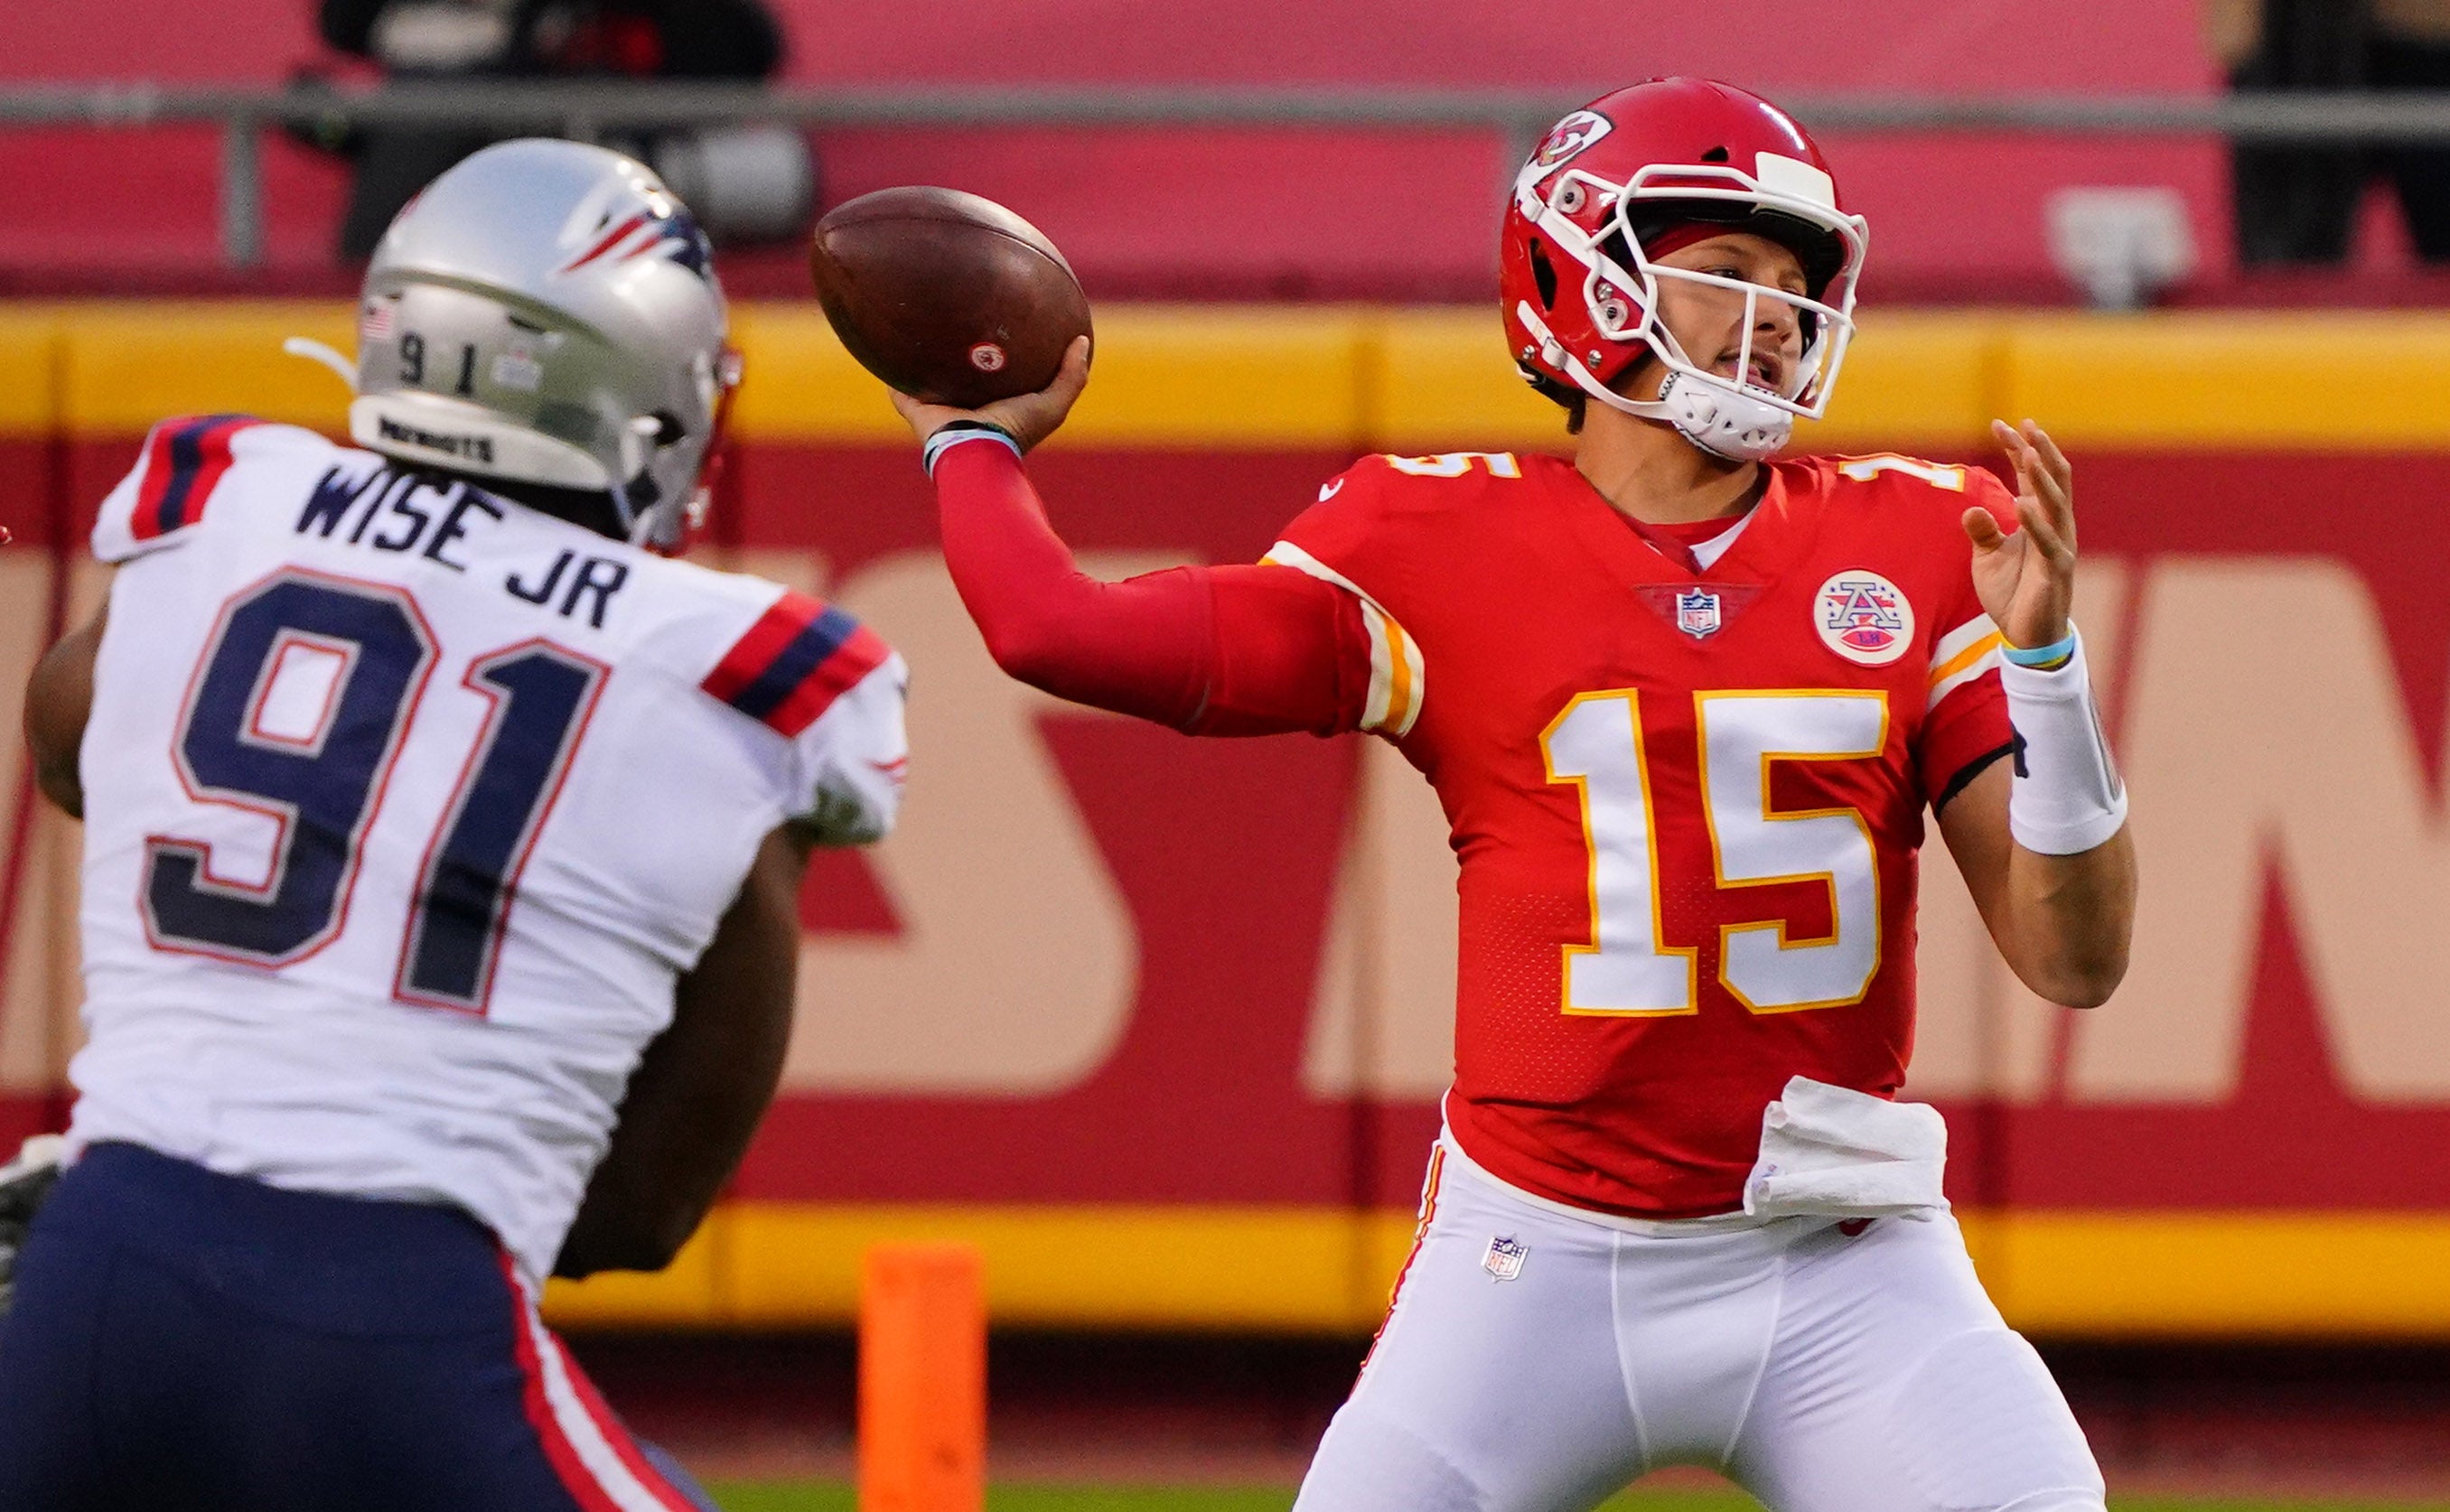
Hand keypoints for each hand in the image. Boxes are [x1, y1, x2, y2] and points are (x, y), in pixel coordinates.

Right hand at [891, 335, 1091, 454]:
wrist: (977, 449)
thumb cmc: (1015, 429)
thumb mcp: (1053, 404)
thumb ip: (1071, 376)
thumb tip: (1081, 340)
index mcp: (995, 405)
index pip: (996, 376)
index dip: (1000, 356)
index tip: (1004, 327)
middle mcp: (967, 406)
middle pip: (960, 374)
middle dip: (959, 352)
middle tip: (959, 319)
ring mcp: (939, 408)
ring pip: (928, 378)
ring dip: (923, 358)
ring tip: (920, 324)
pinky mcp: (916, 409)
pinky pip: (899, 388)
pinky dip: (892, 373)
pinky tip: (886, 346)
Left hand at [1963, 418, 2076, 650]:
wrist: (2028, 635)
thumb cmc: (2012, 592)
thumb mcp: (1989, 557)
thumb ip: (1983, 531)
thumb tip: (1970, 509)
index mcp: (2039, 519)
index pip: (2031, 476)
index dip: (2018, 449)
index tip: (2002, 424)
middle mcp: (2054, 527)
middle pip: (2051, 480)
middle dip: (2038, 451)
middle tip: (2025, 425)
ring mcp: (2058, 547)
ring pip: (2055, 505)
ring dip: (2041, 478)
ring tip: (2028, 452)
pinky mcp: (2055, 571)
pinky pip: (2048, 543)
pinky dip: (2035, 523)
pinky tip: (2023, 503)